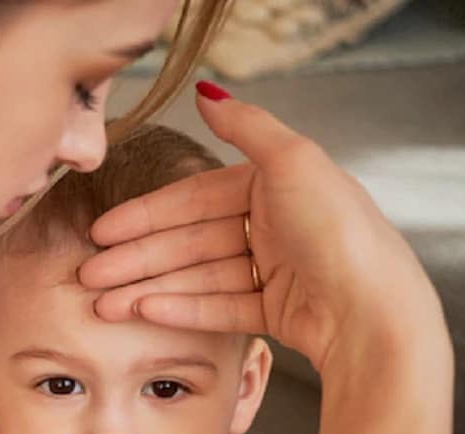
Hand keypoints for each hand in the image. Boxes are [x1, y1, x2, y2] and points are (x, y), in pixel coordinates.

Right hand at [80, 84, 446, 374]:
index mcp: (275, 186)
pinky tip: (144, 311)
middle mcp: (272, 226)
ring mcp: (273, 271)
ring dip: (148, 289)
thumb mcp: (294, 161)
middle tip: (90, 276)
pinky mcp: (276, 311)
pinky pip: (218, 307)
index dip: (145, 216)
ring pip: (196, 277)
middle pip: (189, 242)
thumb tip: (207, 91)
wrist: (374, 312)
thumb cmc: (340, 231)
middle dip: (137, 260)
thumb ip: (246, 125)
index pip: (194, 200)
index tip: (104, 233)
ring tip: (104, 304)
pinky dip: (180, 308)